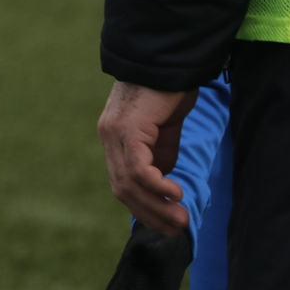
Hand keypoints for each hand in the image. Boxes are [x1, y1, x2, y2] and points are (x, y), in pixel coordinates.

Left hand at [97, 81, 197, 233]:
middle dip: (150, 213)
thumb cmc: (169, 91)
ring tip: (181, 218)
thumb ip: (161, 154)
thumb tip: (163, 183)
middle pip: (122, 188)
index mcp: (114, 138)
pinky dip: (156, 186)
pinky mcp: (128, 129)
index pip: (121, 182)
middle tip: (176, 228)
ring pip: (129, 183)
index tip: (165, 223)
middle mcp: (108, 137)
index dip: (142, 206)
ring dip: (156, 206)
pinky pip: (138, 169)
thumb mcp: (164, 130)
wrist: (167, 60)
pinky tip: (175, 194)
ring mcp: (114, 133)